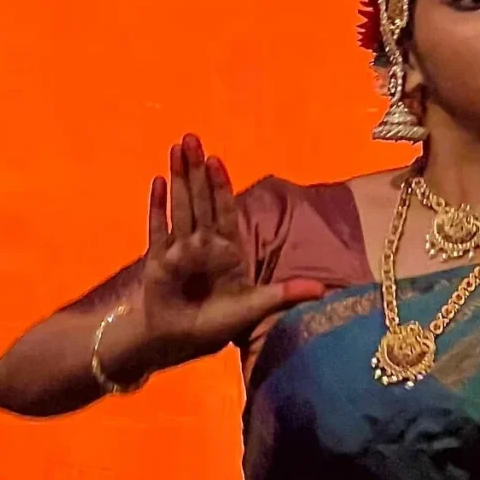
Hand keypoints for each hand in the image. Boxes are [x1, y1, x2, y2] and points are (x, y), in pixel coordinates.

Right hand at [138, 133, 322, 367]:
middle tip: (191, 136)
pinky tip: (157, 182)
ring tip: (176, 148)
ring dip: (177, 178)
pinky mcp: (157, 260)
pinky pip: (158, 229)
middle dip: (195, 169)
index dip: (220, 185)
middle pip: (200, 199)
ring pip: (180, 207)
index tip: (216, 159)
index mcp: (226, 250)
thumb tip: (322, 290)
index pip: (224, 210)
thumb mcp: (253, 307)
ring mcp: (178, 249)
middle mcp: (202, 243)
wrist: (174, 342)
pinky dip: (158, 207)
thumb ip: (283, 295)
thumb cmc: (212, 324)